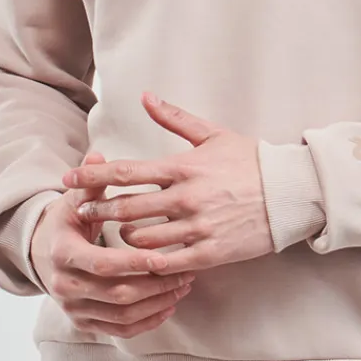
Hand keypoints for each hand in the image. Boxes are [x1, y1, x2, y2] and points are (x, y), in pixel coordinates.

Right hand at [30, 150, 196, 337]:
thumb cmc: (70, 221)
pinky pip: (120, 330)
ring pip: (122, 316)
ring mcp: (74, 308)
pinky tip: (169, 304)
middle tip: (185, 272)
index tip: (164, 257)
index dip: (134, 263)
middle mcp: (64, 286)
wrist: (45, 253)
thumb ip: (92, 182)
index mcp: (63, 254)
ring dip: (157, 303)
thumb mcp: (76, 201)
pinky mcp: (84, 323)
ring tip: (183, 285)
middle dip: (155, 285)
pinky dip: (148, 321)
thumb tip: (97, 156)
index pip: (102, 264)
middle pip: (116, 294)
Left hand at [60, 92, 276, 274]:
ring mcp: (197, 227)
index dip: (92, 177)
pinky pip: (169, 263)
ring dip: (123, 240)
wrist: (291, 193)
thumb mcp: (213, 134)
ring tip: (115, 238)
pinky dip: (150, 264)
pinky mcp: (210, 252)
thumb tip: (146, 96)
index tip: (69, 179)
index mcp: (182, 167)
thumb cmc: (251, 161)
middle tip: (81, 213)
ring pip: (143, 239)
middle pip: (126, 208)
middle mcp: (185, 197)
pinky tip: (140, 263)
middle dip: (98, 212)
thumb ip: (175, 118)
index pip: (126, 172)